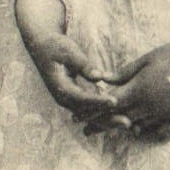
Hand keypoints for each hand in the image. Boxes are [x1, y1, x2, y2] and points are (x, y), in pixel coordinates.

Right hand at [14, 0, 115, 120]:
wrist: (42, 45)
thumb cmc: (55, 45)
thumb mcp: (68, 51)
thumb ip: (83, 64)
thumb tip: (100, 77)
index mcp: (60, 87)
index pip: (81, 98)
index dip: (98, 101)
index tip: (115, 102)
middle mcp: (63, 98)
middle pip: (87, 114)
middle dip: (107, 119)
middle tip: (127, 123)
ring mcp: (69, 100)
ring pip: (90, 115)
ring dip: (108, 121)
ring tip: (127, 124)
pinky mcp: (76, 98)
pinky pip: (90, 110)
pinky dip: (104, 114)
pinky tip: (121, 116)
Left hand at [85, 0, 169, 141]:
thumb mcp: (146, 59)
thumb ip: (123, 73)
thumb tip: (101, 78)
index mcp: (140, 89)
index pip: (108, 105)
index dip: (91, 112)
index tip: (78, 118)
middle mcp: (150, 106)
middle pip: (119, 120)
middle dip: (100, 125)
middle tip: (85, 132)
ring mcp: (165, 114)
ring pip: (137, 127)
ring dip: (121, 128)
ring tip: (108, 130)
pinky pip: (158, 132)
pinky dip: (146, 132)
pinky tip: (138, 131)